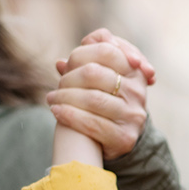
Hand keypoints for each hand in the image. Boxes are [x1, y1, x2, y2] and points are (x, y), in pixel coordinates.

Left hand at [48, 28, 157, 161]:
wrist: (118, 138)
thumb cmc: (105, 102)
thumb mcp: (101, 80)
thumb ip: (84, 67)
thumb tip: (60, 63)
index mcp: (134, 72)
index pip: (106, 50)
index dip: (83, 53)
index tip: (70, 62)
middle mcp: (137, 91)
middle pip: (94, 73)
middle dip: (69, 77)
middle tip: (58, 83)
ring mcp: (133, 114)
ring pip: (92, 98)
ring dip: (64, 96)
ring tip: (51, 98)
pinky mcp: (125, 137)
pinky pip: (92, 122)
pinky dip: (69, 115)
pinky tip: (56, 111)